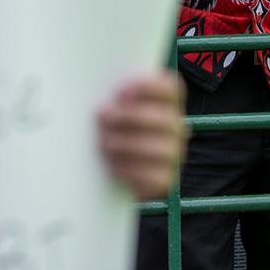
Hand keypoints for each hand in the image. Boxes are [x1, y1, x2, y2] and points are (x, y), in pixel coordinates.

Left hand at [97, 70, 187, 200]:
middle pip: (165, 119)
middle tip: (103, 116)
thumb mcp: (111, 108)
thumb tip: (93, 89)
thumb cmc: (108, 132)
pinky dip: (131, 170)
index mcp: (167, 104)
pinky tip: (112, 165)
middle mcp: (176, 128)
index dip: (148, 88)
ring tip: (105, 143)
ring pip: (162, 149)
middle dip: (131, 117)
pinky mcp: (164, 181)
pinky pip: (154, 177)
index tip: (121, 92)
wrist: (108, 176)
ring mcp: (173, 156)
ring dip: (129, 144)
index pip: (171, 88)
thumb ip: (112, 96)